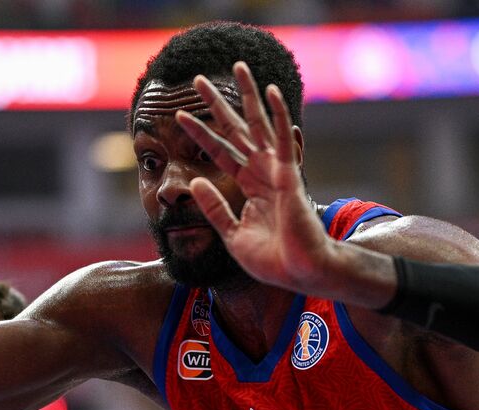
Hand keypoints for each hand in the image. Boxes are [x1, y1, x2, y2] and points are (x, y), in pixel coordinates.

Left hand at [175, 62, 337, 292]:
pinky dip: (278, 114)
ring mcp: (276, 170)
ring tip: (237, 66)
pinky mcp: (289, 175)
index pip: (220, 153)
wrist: (299, 273)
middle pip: (236, 130)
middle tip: (198, 80)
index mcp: (249, 186)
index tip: (179, 116)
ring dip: (248, 95)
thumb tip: (196, 181)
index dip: (200, 134)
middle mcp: (262, 172)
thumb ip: (214, 207)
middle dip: (217, 104)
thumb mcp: (232, 234)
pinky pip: (282, 139)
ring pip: (259, 124)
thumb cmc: (273, 260)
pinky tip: (270, 91)